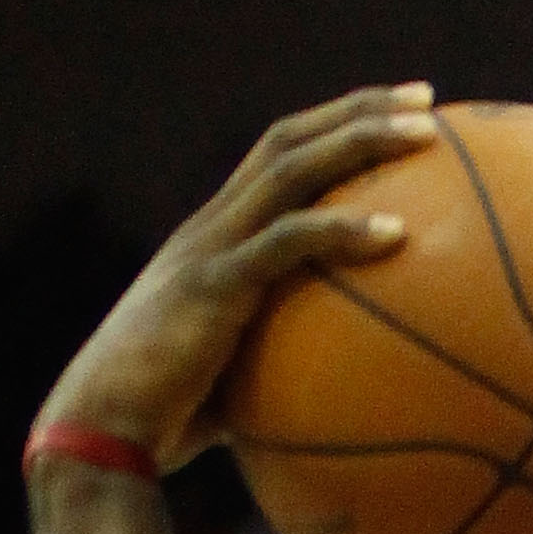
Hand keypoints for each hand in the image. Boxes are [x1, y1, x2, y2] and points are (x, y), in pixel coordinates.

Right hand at [34, 84, 436, 472]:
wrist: (105, 433)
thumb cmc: (174, 421)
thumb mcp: (247, 380)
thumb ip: (295, 366)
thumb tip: (364, 397)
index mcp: (218, 239)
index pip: (279, 159)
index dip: (335, 128)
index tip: (400, 118)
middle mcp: (211, 227)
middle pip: (288, 141)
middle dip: (357, 110)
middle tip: (428, 100)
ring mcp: (209, 249)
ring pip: (288, 169)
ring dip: (358, 142)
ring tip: (426, 134)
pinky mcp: (212, 286)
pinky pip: (285, 243)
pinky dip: (340, 230)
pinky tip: (399, 233)